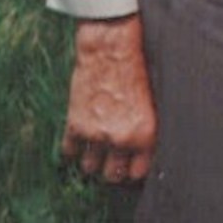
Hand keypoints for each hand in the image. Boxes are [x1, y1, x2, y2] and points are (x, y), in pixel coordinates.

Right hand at [63, 14, 156, 183]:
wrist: (111, 47)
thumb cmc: (137, 66)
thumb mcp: (153, 102)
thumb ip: (147, 129)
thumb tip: (144, 151)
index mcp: (145, 135)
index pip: (139, 173)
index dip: (134, 170)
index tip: (130, 166)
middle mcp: (121, 139)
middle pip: (113, 176)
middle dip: (113, 170)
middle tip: (112, 162)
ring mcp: (96, 134)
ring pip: (90, 168)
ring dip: (92, 161)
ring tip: (95, 152)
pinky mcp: (75, 125)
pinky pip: (69, 152)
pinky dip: (73, 149)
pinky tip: (79, 142)